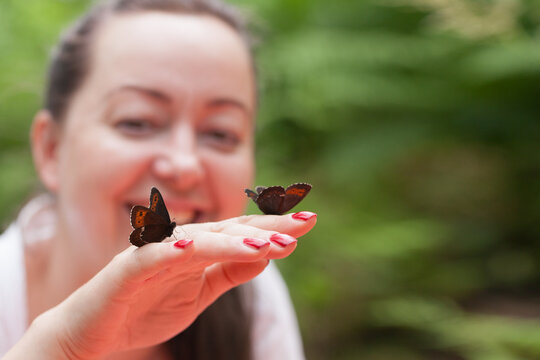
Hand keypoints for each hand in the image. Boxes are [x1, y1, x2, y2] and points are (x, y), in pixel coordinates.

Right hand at [4, 212, 315, 359]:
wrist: (94, 329)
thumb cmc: (147, 307)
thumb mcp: (200, 293)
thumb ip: (230, 272)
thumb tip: (269, 253)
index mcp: (197, 250)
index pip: (241, 234)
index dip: (273, 227)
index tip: (309, 221)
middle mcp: (179, 244)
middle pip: (226, 230)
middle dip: (265, 227)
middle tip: (304, 223)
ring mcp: (153, 254)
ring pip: (197, 242)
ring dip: (232, 241)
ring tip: (268, 244)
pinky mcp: (127, 271)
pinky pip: (151, 258)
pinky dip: (170, 251)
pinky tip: (192, 246)